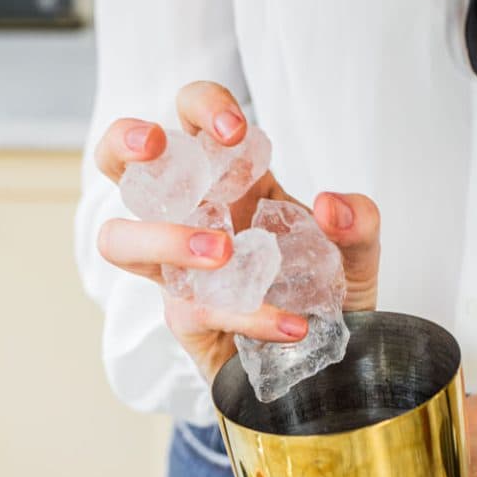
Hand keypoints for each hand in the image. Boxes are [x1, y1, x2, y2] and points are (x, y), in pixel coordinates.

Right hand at [92, 81, 380, 380]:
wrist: (324, 368)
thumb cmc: (323, 296)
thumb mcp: (358, 254)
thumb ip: (359, 223)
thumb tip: (329, 205)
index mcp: (229, 180)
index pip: (192, 120)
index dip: (201, 108)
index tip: (234, 131)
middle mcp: (190, 216)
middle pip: (117, 163)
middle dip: (123, 142)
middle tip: (155, 145)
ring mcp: (177, 268)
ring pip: (118, 240)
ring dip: (162, 236)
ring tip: (222, 252)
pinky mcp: (183, 317)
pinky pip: (194, 307)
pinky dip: (248, 314)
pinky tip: (292, 324)